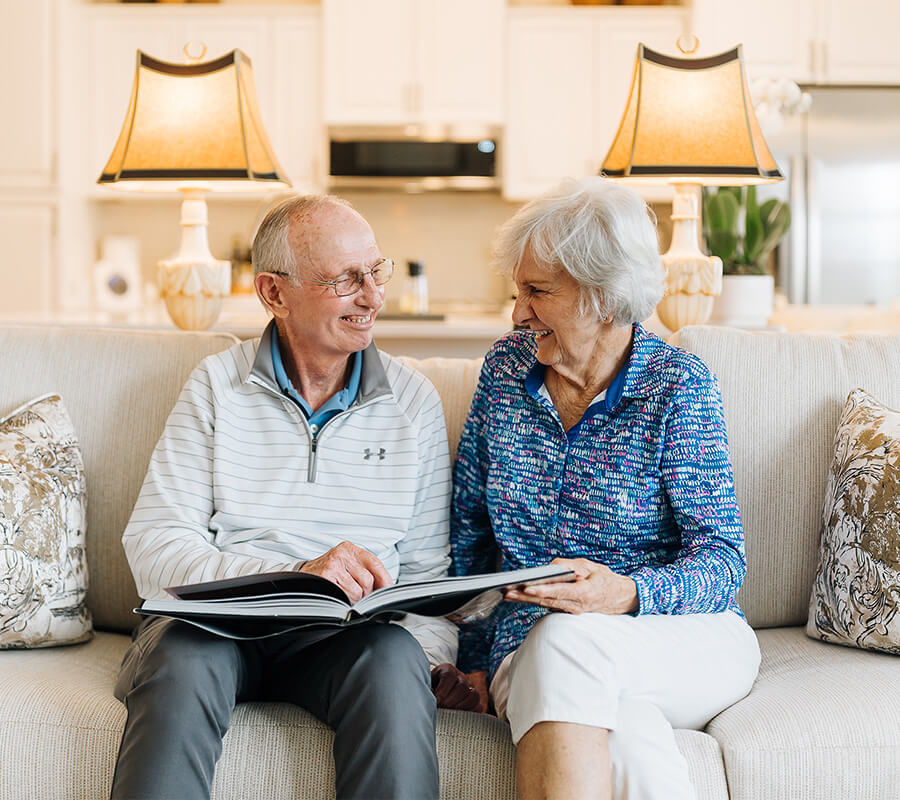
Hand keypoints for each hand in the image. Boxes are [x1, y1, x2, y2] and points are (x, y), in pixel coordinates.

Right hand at [299, 541, 391, 601]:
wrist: (301, 577)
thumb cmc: (328, 574)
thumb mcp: (347, 566)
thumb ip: (365, 571)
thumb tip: (385, 587)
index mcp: (350, 549)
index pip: (375, 563)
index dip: (384, 579)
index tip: (387, 590)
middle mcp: (342, 554)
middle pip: (368, 580)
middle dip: (365, 593)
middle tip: (357, 595)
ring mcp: (333, 564)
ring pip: (358, 591)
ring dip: (353, 599)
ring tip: (343, 594)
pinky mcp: (325, 576)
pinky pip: (345, 596)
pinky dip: (344, 601)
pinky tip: (337, 595)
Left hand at [430, 664, 488, 712]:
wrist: (434, 694)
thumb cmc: (428, 690)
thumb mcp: (425, 686)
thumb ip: (426, 690)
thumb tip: (429, 700)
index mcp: (447, 669)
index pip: (449, 675)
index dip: (443, 689)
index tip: (436, 701)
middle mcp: (460, 677)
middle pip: (462, 686)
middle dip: (451, 700)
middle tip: (442, 709)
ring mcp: (469, 688)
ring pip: (474, 695)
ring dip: (462, 707)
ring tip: (450, 715)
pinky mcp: (474, 701)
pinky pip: (478, 706)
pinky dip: (470, 713)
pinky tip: (459, 718)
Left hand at [503, 557, 638, 614]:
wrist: (620, 597)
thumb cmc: (605, 580)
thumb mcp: (591, 566)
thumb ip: (571, 565)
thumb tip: (552, 566)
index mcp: (584, 594)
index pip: (559, 592)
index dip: (542, 591)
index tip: (528, 588)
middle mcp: (576, 606)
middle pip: (547, 601)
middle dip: (526, 597)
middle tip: (507, 592)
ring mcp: (571, 611)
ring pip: (545, 605)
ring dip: (526, 601)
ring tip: (508, 594)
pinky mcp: (567, 610)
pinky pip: (548, 606)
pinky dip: (534, 601)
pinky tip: (520, 596)